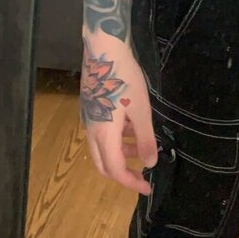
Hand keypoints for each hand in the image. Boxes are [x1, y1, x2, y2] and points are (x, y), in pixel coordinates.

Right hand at [79, 37, 157, 194]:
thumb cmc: (124, 79)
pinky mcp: (90, 107)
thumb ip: (144, 139)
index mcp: (104, 135)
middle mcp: (92, 131)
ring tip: (140, 147)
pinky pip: (101, 134)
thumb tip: (150, 163)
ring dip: (120, 154)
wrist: (103, 50)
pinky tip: (129, 127)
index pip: (115, 170)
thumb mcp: (141, 110)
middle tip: (141, 174)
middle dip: (123, 173)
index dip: (131, 182)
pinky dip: (115, 140)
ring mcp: (89, 119)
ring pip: (101, 149)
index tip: (147, 187)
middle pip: (103, 165)